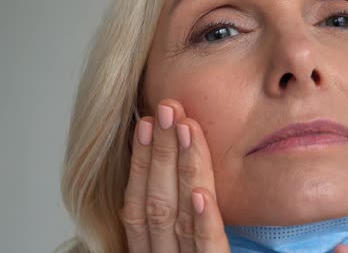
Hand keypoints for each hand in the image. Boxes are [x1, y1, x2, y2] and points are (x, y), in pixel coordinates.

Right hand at [119, 99, 229, 252]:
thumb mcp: (175, 245)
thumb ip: (174, 220)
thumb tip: (166, 167)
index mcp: (150, 249)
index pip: (139, 202)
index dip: (142, 161)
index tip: (149, 121)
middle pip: (157, 201)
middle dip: (161, 152)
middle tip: (168, 108)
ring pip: (179, 215)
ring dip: (181, 168)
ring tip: (185, 127)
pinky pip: (208, 248)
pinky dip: (204, 220)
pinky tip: (201, 192)